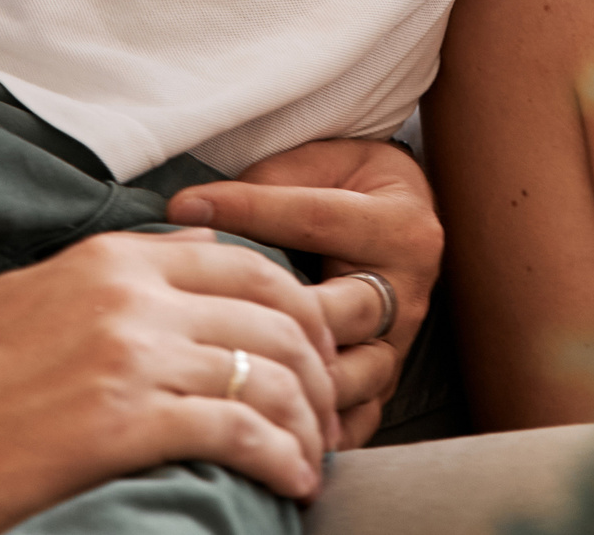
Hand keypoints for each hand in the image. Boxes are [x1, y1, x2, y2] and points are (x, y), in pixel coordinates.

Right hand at [0, 230, 337, 526]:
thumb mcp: (35, 295)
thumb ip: (119, 269)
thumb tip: (197, 245)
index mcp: (110, 260)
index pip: (243, 262)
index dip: (297, 305)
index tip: (312, 345)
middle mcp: (129, 297)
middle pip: (272, 313)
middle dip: (317, 363)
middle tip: (327, 406)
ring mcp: (130, 357)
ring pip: (264, 372)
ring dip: (306, 419)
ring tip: (315, 453)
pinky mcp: (125, 422)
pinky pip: (237, 431)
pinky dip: (280, 455)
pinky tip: (293, 480)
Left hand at [167, 139, 441, 447]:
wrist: (393, 213)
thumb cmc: (345, 185)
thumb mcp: (316, 165)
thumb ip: (263, 186)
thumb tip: (187, 209)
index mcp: (399, 226)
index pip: (316, 221)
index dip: (248, 211)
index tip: (185, 206)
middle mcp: (409, 291)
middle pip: (342, 314)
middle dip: (276, 317)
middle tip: (211, 319)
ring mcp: (400, 344)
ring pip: (352, 378)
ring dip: (294, 382)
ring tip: (233, 378)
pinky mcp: (385, 383)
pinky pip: (355, 419)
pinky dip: (311, 428)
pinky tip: (264, 426)